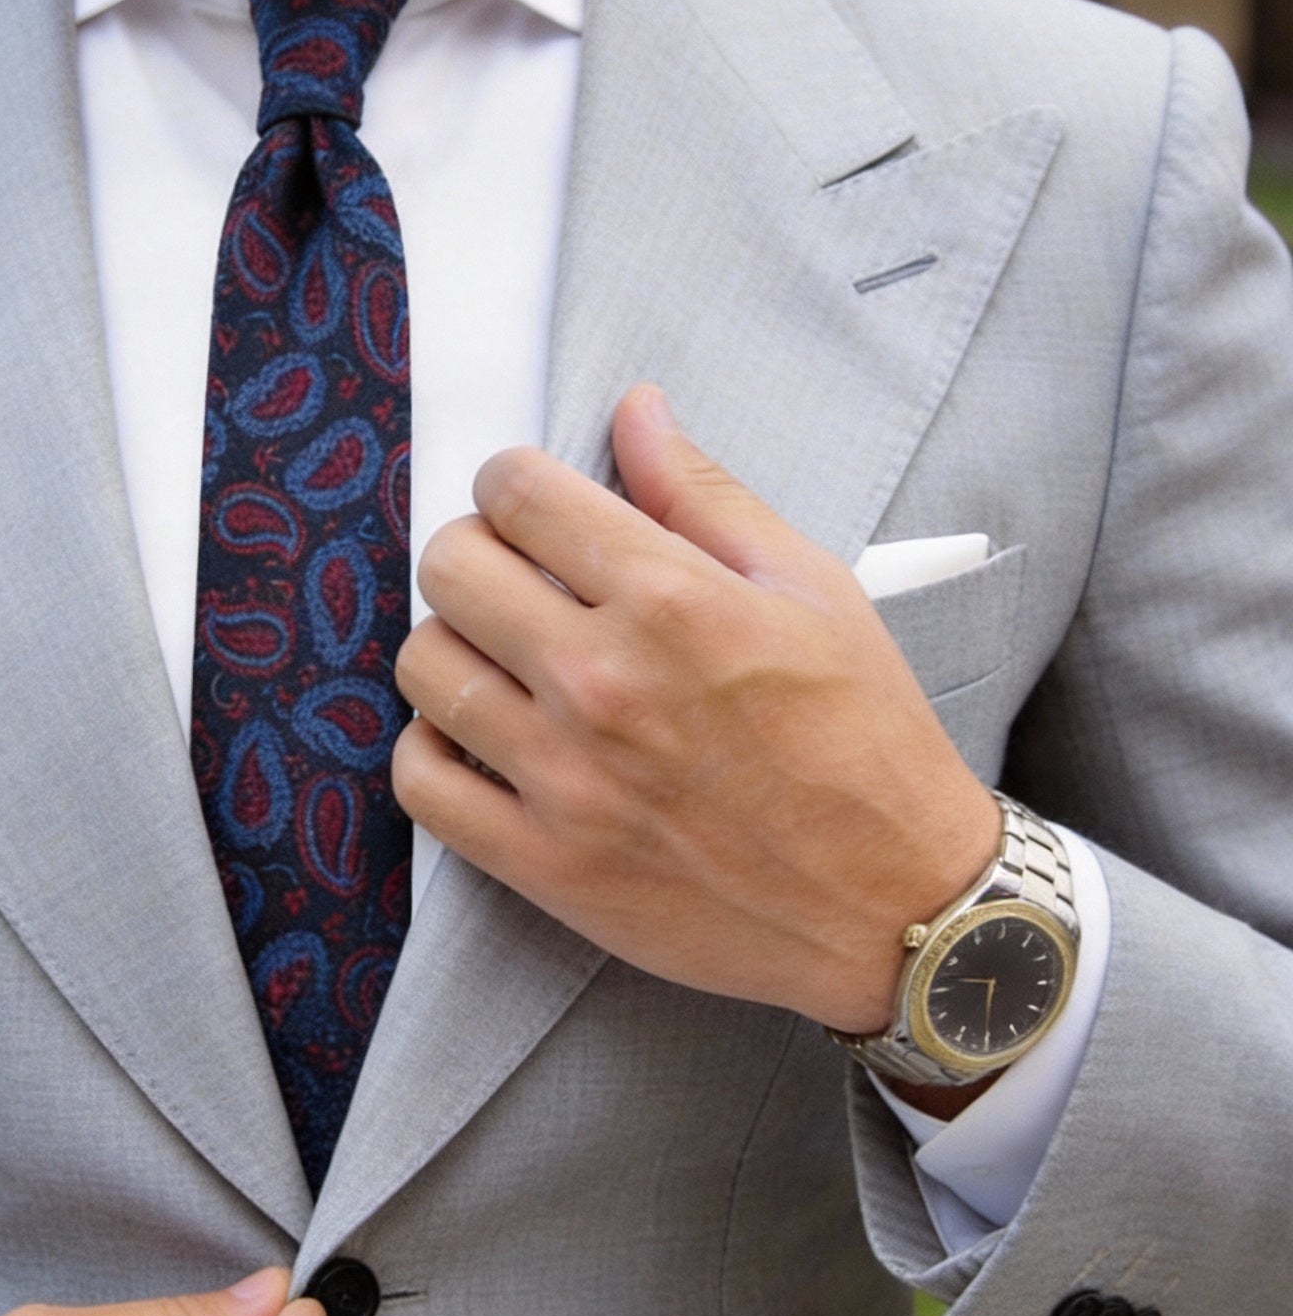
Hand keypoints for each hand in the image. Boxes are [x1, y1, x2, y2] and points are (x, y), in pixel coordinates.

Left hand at [393, 385, 1000, 1036]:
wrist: (894, 905)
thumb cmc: (864, 741)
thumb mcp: (812, 590)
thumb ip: (705, 495)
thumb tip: (634, 409)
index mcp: (672, 601)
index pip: (518, 493)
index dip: (512, 482)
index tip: (530, 505)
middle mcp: (603, 683)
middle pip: (450, 568)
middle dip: (473, 552)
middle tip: (513, 578)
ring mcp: (564, 779)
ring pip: (423, 667)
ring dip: (451, 647)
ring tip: (501, 661)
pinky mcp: (543, 863)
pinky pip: (421, 782)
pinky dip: (432, 750)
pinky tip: (480, 739)